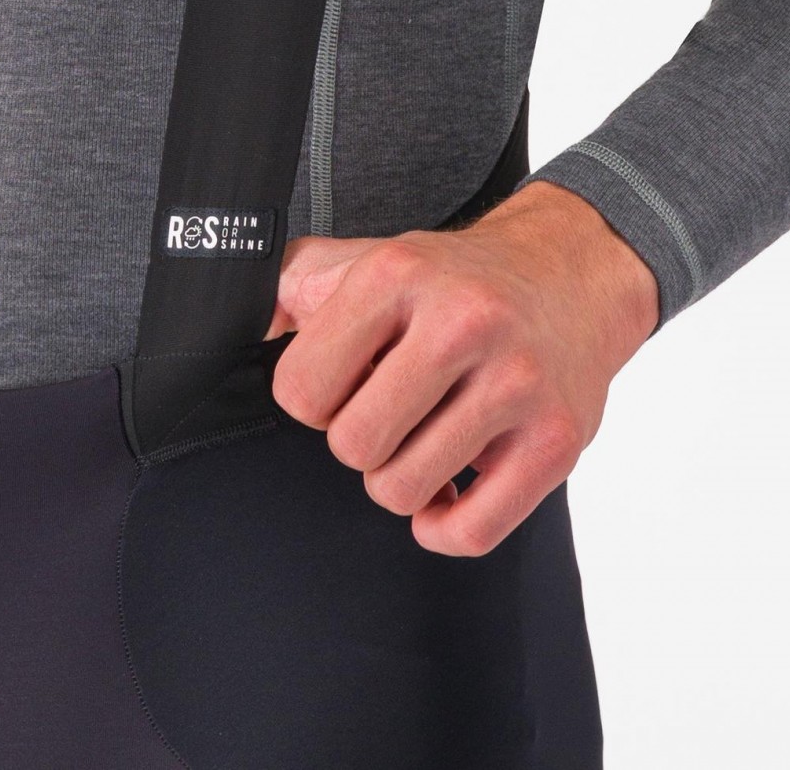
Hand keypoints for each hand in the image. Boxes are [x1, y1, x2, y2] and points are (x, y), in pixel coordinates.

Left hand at [264, 180, 659, 555]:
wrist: (568, 275)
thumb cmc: (452, 279)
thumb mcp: (361, 260)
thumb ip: (284, 287)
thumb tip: (221, 330)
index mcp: (396, 275)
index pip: (300, 391)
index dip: (310, 401)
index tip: (341, 387)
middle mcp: (461, 321)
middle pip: (352, 445)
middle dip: (356, 440)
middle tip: (385, 415)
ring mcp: (516, 382)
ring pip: (404, 490)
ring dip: (399, 479)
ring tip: (421, 440)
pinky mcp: (558, 438)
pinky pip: (471, 530)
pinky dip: (443, 527)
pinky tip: (447, 489)